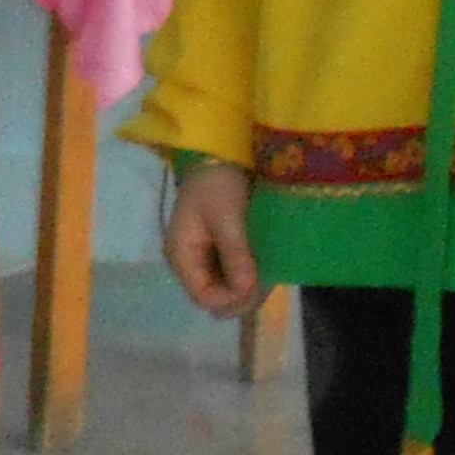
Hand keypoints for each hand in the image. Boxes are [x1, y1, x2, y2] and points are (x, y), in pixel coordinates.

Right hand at [166, 162, 261, 317]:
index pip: (203, 296)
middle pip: (214, 297)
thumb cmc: (218, 185)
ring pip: (226, 289)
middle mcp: (191, 262)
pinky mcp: (218, 251)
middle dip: (242, 296)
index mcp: (183, 255)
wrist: (219, 155)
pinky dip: (250, 275)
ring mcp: (204, 258)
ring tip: (271, 273)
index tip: (256, 286)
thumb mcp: (227, 218)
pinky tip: (266, 267)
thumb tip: (246, 290)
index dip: (230, 298)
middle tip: (270, 281)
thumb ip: (235, 255)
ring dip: (249, 287)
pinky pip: (233, 274)